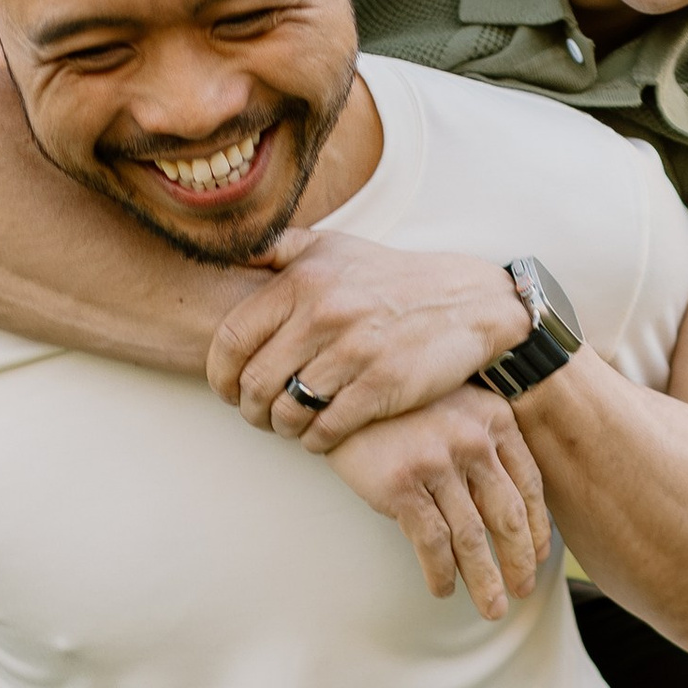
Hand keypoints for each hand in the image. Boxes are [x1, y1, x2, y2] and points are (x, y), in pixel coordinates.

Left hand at [211, 226, 531, 445]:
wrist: (467, 302)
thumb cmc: (388, 278)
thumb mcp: (330, 247)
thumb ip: (276, 249)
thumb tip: (222, 249)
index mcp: (302, 281)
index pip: (232, 338)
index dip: (220, 373)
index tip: (227, 388)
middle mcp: (325, 314)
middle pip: (255, 382)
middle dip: (249, 409)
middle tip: (257, 414)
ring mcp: (355, 351)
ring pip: (288, 411)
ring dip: (281, 427)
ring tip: (288, 424)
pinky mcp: (383, 385)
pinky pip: (327, 428)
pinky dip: (314, 440)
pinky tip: (319, 433)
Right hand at [328, 390, 551, 617]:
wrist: (339, 390)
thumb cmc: (397, 405)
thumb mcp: (453, 407)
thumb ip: (481, 443)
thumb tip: (504, 504)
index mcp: (494, 419)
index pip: (529, 484)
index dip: (537, 527)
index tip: (539, 555)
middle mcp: (472, 440)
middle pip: (507, 515)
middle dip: (518, 561)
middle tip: (521, 590)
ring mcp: (437, 462)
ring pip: (472, 537)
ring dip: (484, 579)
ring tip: (490, 606)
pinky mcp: (402, 485)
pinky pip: (432, 541)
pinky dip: (441, 571)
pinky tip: (444, 587)